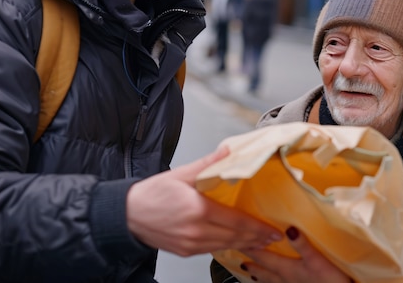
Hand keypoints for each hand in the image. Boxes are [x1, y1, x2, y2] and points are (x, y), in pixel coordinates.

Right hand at [126, 146, 281, 255]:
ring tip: (262, 243)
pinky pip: (212, 250)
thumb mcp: (181, 173)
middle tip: (275, 237)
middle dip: (257, 238)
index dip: (257, 227)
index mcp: (198, 210)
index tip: (273, 229)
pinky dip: (228, 248)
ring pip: (225, 246)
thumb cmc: (152, 193)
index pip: (236, 221)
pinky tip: (237, 245)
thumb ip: (208, 164)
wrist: (127, 214)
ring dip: (246, 246)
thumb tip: (229, 150)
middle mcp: (196, 231)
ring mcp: (190, 244)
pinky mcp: (185, 251)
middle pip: (234, 237)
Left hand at [240, 227, 352, 282]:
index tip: (239, 241)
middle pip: (263, 269)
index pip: (264, 256)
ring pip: (269, 281)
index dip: (252, 248)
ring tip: (250, 272)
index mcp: (286, 268)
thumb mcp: (316, 259)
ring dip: (259, 275)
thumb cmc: (329, 280)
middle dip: (252, 262)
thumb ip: (302, 244)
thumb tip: (289, 228)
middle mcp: (284, 279)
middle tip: (239, 259)